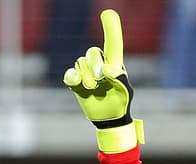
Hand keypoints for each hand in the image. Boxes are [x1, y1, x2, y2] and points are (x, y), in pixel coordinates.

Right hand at [63, 10, 141, 153]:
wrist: (108, 118)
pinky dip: (72, 77)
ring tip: (94, 90)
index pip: (113, 43)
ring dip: (87, 77)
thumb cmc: (120, 103)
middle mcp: (99, 64)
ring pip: (81, 64)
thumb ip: (119, 79)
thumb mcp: (125, 92)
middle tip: (100, 79)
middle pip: (92, 52)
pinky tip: (75, 82)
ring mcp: (86, 73)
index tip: (107, 13)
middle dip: (95, 64)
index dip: (110, 28)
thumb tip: (106, 69)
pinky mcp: (76, 83)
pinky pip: (70, 74)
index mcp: (114, 63)